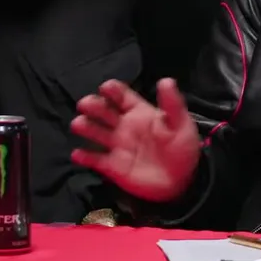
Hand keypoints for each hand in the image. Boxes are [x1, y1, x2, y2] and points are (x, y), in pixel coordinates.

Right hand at [70, 78, 200, 202]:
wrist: (181, 180)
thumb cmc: (182, 147)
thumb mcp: (181, 123)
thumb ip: (172, 104)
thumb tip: (166, 80)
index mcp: (139, 112)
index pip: (122, 96)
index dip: (113, 90)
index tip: (105, 87)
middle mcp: (124, 126)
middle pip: (104, 111)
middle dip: (93, 105)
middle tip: (85, 104)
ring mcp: (117, 146)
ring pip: (95, 133)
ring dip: (85, 127)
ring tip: (78, 124)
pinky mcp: (112, 166)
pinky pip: (95, 160)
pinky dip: (84, 157)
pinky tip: (78, 154)